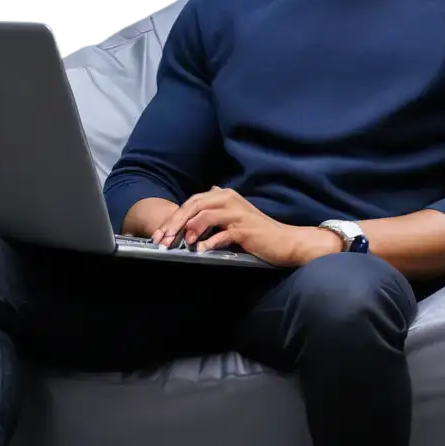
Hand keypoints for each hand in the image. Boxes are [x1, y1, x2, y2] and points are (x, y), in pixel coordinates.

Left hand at [152, 186, 341, 267]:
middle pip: (195, 205)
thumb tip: (196, 210)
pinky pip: (223, 233)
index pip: (192, 201)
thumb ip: (215, 210)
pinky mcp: (245, 229)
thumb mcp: (233, 216)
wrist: (284, 241)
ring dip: (190, 229)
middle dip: (175, 222)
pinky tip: (202, 250)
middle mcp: (229, 199)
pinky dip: (211, 241)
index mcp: (224, 195)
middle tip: (163, 239)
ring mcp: (238, 213)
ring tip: (180, 243)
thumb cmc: (257, 232)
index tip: (160, 234)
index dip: (174, 216)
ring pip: (205, 215)